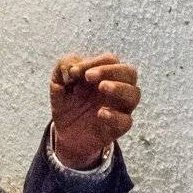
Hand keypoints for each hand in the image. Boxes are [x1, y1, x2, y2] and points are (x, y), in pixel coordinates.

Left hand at [50, 53, 140, 168]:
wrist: (62, 132)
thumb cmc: (65, 102)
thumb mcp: (58, 81)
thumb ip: (64, 66)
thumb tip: (72, 68)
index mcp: (105, 74)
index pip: (110, 61)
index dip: (94, 62)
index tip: (73, 72)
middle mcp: (116, 89)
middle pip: (130, 72)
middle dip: (111, 70)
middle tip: (89, 76)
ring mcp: (119, 108)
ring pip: (134, 94)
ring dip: (119, 88)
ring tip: (102, 87)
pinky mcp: (116, 128)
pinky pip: (126, 121)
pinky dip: (115, 116)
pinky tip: (101, 112)